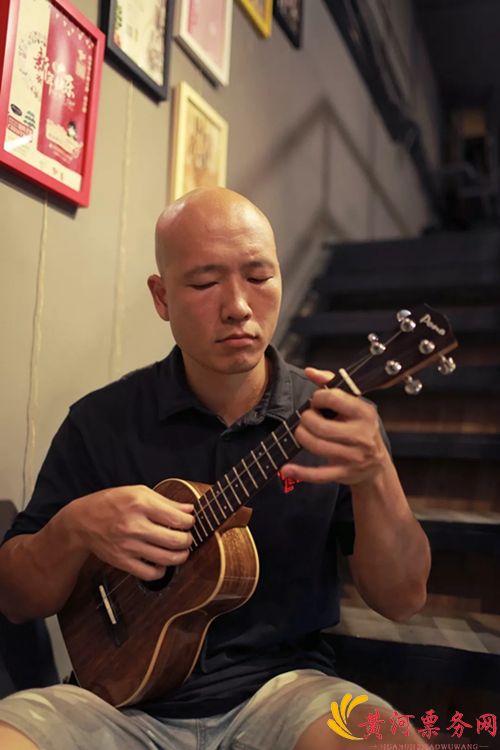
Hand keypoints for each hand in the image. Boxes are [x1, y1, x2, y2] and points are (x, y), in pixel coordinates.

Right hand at [64, 485, 193, 579]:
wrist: (82, 521)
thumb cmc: (112, 503)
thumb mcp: (138, 492)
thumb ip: (166, 501)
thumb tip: (189, 510)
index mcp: (140, 504)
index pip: (177, 518)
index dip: (190, 522)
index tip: (189, 522)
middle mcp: (134, 525)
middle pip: (175, 540)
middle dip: (188, 540)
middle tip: (187, 537)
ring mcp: (128, 546)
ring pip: (167, 558)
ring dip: (181, 556)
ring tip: (180, 550)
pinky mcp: (122, 561)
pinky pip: (150, 574)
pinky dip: (162, 570)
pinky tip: (162, 562)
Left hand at [280, 367, 388, 484]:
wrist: (376, 465)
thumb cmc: (359, 428)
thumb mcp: (353, 405)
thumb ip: (331, 385)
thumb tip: (310, 371)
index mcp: (364, 413)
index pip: (333, 398)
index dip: (317, 398)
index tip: (316, 402)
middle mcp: (361, 435)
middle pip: (320, 425)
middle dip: (305, 419)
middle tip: (307, 419)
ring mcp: (354, 457)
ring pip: (315, 445)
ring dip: (301, 436)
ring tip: (303, 432)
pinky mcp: (344, 474)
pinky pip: (318, 474)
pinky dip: (300, 472)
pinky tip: (286, 469)